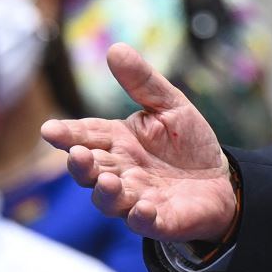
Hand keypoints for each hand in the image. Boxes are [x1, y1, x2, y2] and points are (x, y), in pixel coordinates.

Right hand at [39, 44, 235, 242]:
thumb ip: (143, 82)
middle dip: (81, 165)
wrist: (222, 181)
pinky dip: (142, 217)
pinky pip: (146, 223)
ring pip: (110, 200)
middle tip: (78, 155)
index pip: (87, 135)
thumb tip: (115, 48)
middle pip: (91, 170)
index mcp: (118, 142)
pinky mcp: (160, 221)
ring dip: (105, 192)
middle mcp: (120, 172)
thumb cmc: (187, 144)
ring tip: (106, 180)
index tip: (50, 130)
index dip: (68, 134)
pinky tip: (143, 208)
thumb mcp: (170, 106)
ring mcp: (137, 199)